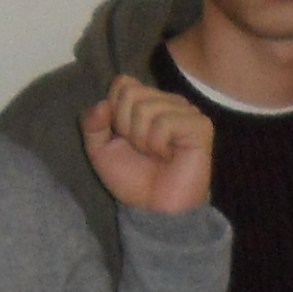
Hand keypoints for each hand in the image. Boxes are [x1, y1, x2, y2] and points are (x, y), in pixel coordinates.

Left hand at [84, 74, 212, 213]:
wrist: (153, 209)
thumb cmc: (132, 179)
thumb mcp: (100, 150)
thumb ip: (92, 123)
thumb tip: (102, 103)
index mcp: (149, 102)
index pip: (123, 82)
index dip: (114, 111)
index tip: (123, 137)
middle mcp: (169, 102)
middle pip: (131, 93)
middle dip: (126, 127)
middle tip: (141, 149)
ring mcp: (187, 112)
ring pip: (146, 108)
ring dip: (142, 139)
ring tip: (156, 155)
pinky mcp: (200, 126)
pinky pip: (165, 122)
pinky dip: (158, 144)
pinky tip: (169, 156)